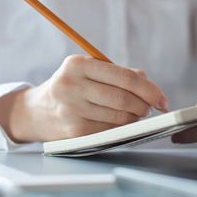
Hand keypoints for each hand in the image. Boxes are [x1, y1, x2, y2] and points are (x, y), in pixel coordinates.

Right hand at [0, 55, 167, 142]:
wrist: (36, 112)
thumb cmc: (70, 88)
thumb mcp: (87, 72)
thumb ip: (118, 74)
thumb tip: (149, 84)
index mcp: (78, 64)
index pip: (124, 77)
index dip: (149, 89)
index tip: (161, 98)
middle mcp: (72, 85)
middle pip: (123, 99)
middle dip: (144, 106)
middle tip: (150, 108)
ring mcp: (71, 110)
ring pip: (118, 118)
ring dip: (134, 119)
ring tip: (136, 115)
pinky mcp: (74, 131)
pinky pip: (109, 131)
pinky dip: (121, 129)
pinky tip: (121, 125)